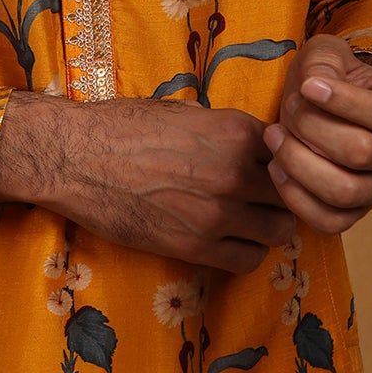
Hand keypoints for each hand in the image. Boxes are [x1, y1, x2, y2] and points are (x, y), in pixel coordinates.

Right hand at [0, 92, 296, 275]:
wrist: (79, 157)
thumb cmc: (125, 126)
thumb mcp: (184, 112)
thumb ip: (224, 130)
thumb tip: (249, 143)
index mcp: (236, 130)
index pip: (289, 152)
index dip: (281, 161)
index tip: (269, 168)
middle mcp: (237, 172)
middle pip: (291, 194)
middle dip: (281, 196)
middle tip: (263, 198)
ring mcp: (220, 213)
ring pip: (278, 231)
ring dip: (267, 226)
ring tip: (248, 222)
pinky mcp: (197, 247)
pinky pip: (248, 260)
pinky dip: (245, 252)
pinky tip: (228, 241)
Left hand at [262, 34, 371, 235]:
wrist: (322, 104)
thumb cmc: (326, 76)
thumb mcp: (325, 54)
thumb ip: (323, 63)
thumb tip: (314, 88)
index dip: (344, 102)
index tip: (307, 86)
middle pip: (361, 153)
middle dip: (312, 128)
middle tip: (288, 108)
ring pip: (345, 191)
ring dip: (299, 162)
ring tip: (274, 136)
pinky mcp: (355, 212)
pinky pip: (329, 220)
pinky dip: (295, 196)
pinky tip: (276, 166)